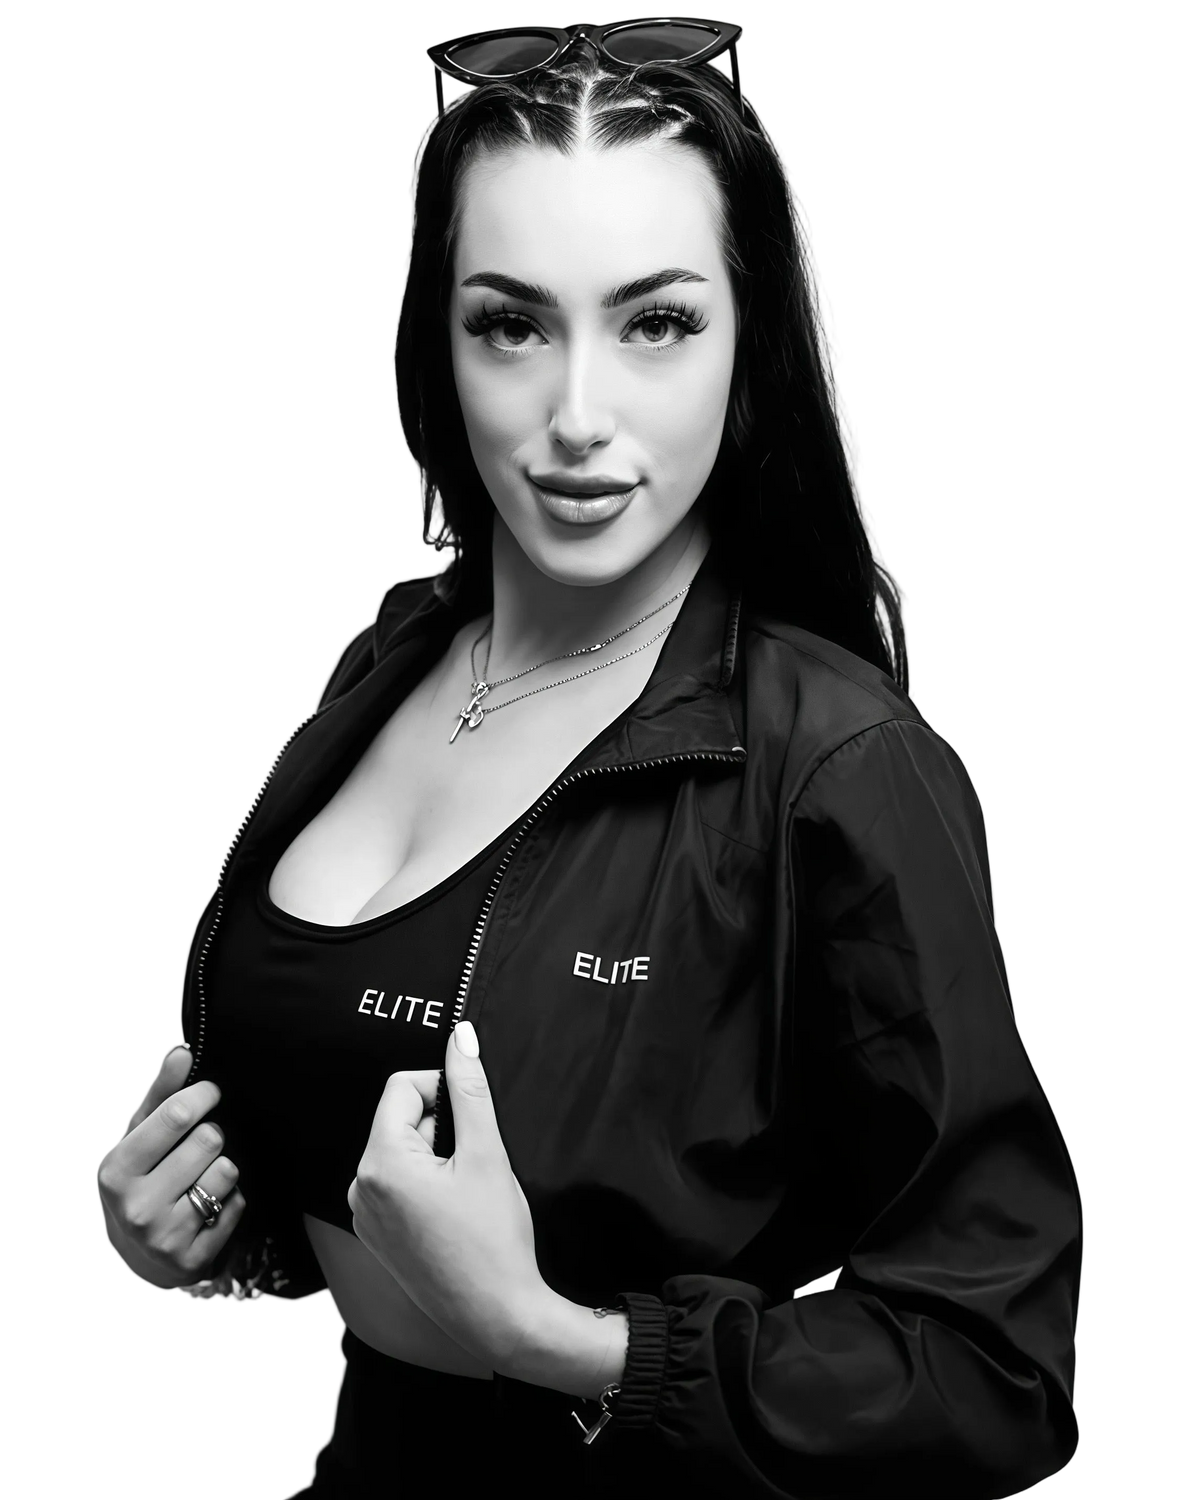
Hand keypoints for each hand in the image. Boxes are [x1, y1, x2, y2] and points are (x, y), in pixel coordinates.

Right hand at [94, 1044, 245, 1291]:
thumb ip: (158, 1093)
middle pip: (209, 1139)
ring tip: (200, 1178)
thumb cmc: (137, 1180)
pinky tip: (207, 1207)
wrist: (135, 1256)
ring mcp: (165, 1236)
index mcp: (116, 1169)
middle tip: (198, 1145)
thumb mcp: (135, 1137)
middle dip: (210, 1136)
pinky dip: (229, 1200)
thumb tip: (180, 1050)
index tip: (209, 1092)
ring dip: (221, 1168)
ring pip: (227, 1171)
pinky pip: (237, 1205)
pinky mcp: (194, 1258)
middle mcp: (137, 1206)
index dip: (203, 1094)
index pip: (177, 1115)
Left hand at [348, 1022, 547, 1370]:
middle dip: (441, 1127)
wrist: (498, 1317)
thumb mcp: (486, 1153)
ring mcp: (365, 1216)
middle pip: (401, 1119)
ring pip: (402, 1151)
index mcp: (380, 1163)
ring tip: (467, 1191)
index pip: (402, 1087)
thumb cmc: (494, 1241)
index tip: (472, 1120)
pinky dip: (427, 1184)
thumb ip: (470, 1089)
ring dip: (436, 1156)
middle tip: (474, 1162)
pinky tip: (456, 1212)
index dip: (442, 1089)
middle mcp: (360, 1188)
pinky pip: (398, 1185)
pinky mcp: (377, 1236)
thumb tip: (460, 1035)